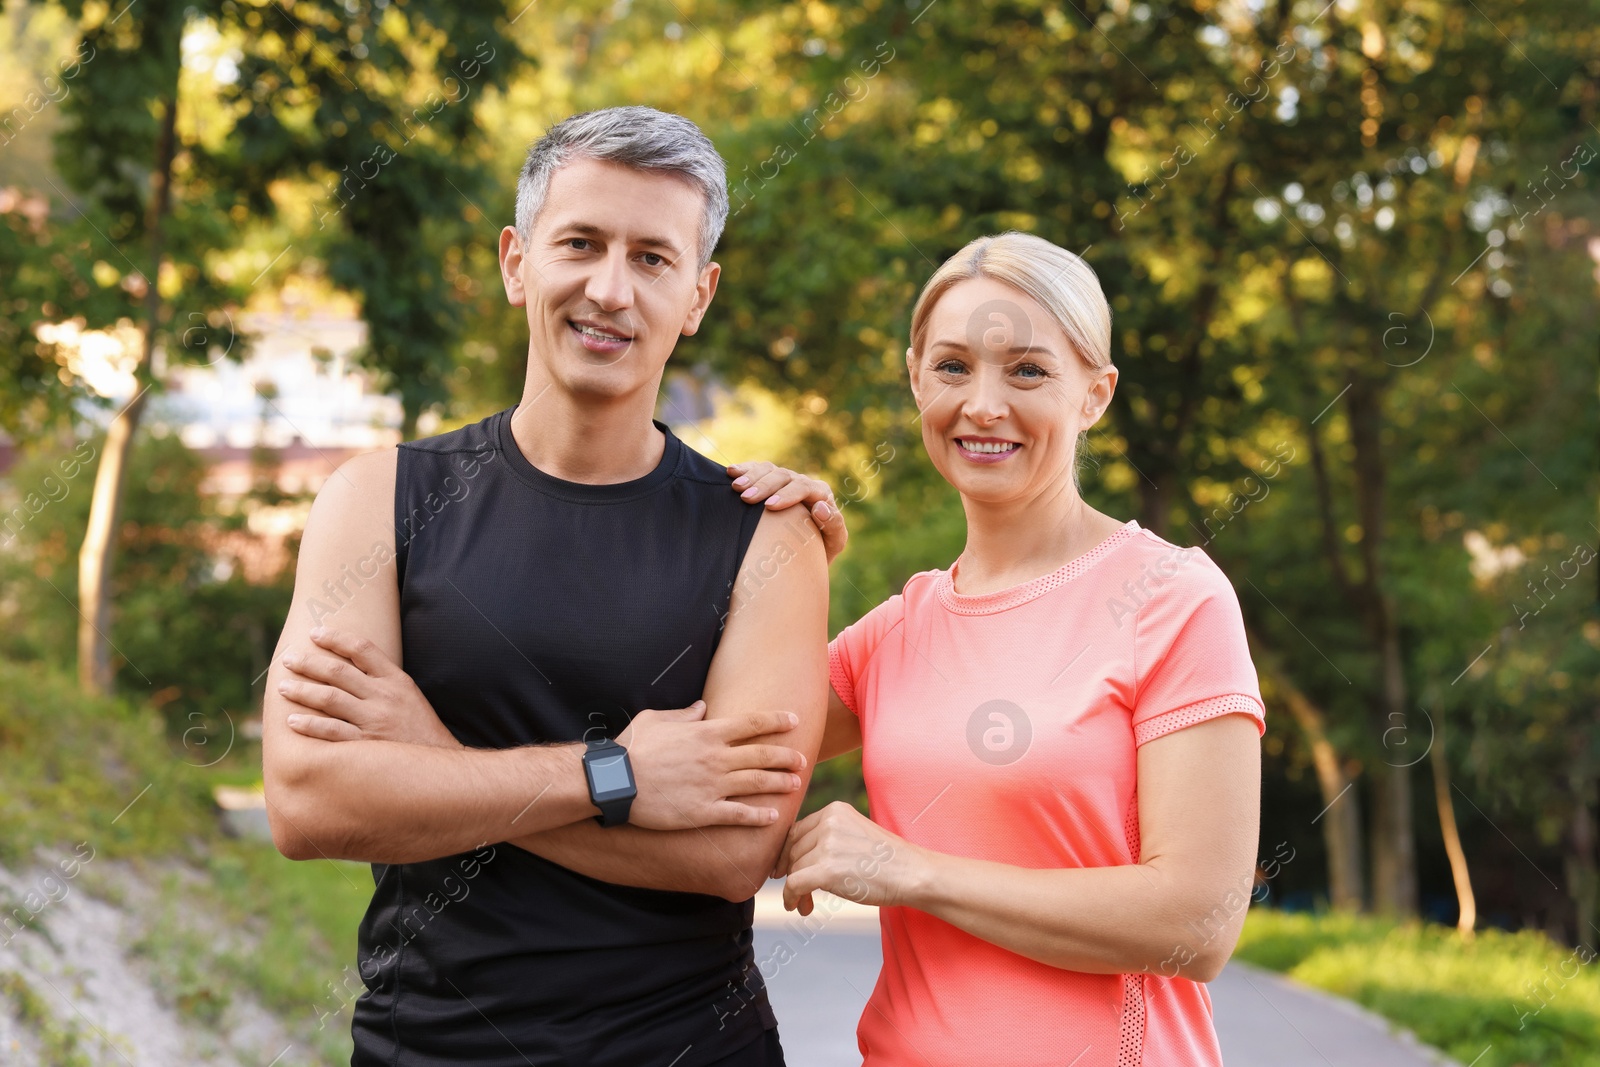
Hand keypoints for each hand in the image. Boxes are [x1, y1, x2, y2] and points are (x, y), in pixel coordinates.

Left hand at [279, 628, 461, 748]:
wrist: (437, 765)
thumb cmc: (419, 728)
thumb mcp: (409, 695)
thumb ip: (382, 679)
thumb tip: (348, 663)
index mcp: (396, 680)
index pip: (362, 649)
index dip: (336, 638)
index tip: (315, 633)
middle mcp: (384, 696)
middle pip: (338, 671)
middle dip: (309, 663)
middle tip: (288, 659)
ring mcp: (374, 721)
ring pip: (330, 699)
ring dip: (302, 691)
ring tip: (282, 687)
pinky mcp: (366, 746)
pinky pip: (332, 732)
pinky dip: (310, 725)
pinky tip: (292, 721)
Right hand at [619, 702, 808, 830]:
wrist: (615, 781)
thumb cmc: (632, 747)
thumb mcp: (656, 719)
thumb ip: (684, 713)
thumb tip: (702, 707)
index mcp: (706, 733)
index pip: (751, 723)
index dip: (776, 721)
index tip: (794, 720)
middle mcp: (715, 758)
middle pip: (761, 754)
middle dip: (786, 756)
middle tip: (802, 758)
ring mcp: (712, 786)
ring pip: (757, 783)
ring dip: (779, 783)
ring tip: (795, 784)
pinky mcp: (704, 811)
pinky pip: (739, 814)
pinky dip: (759, 816)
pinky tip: (773, 816)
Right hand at [726, 461, 846, 564]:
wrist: (807, 553)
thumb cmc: (822, 549)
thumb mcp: (834, 542)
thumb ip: (833, 525)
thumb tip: (820, 507)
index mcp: (820, 493)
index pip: (804, 487)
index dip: (787, 494)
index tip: (770, 506)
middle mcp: (801, 482)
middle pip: (783, 476)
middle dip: (764, 485)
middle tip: (746, 498)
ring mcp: (784, 480)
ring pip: (768, 469)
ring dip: (751, 476)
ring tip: (736, 487)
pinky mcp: (768, 482)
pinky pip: (757, 470)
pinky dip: (744, 470)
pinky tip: (731, 473)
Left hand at [774, 801, 925, 914]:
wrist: (912, 873)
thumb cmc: (886, 860)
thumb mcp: (854, 834)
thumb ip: (827, 837)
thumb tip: (790, 857)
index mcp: (835, 810)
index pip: (797, 831)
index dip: (789, 854)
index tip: (787, 870)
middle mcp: (828, 822)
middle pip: (794, 851)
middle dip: (794, 873)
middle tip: (801, 893)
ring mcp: (827, 845)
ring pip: (794, 869)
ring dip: (796, 889)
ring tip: (806, 904)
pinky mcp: (827, 870)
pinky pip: (794, 884)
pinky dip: (790, 897)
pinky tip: (796, 907)